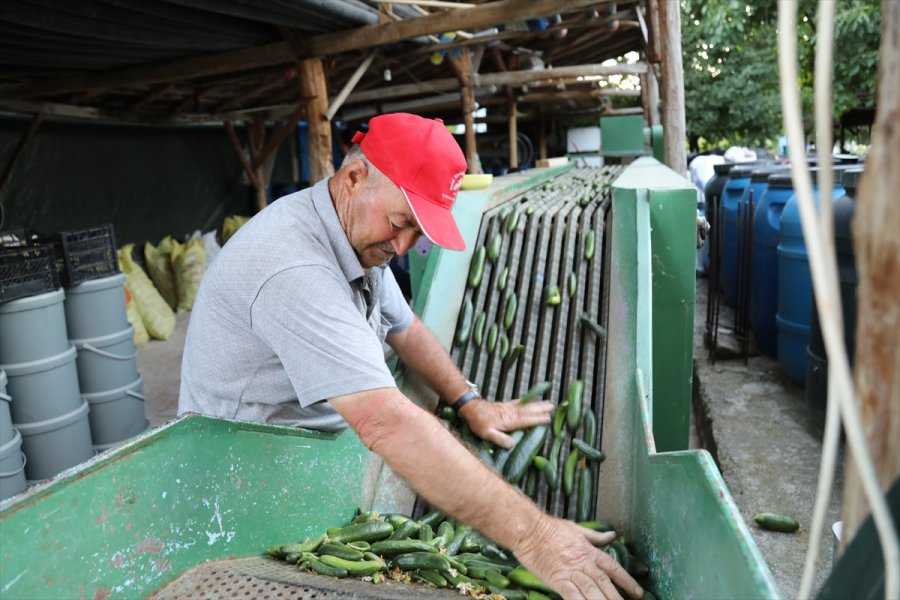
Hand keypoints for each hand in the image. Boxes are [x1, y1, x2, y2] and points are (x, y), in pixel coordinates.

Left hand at [458, 398, 553, 447]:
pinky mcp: (505, 405)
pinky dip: (527, 400)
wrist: (471, 408)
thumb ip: (500, 439)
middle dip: (541, 409)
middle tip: (553, 407)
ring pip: (526, 406)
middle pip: (529, 411)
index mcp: (509, 421)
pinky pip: (519, 402)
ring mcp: (508, 408)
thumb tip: (513, 444)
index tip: (548, 419)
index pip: (526, 421)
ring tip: (548, 403)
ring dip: (537, 404)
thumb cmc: (478, 423)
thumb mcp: (487, 434)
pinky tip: (532, 399)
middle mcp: (511, 413)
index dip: (537, 420)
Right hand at [514, 516, 643, 599]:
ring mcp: (571, 572)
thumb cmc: (550, 528)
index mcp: (589, 551)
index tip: (638, 592)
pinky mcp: (558, 580)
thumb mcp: (577, 529)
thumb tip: (612, 535)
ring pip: (592, 591)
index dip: (627, 580)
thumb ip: (595, 536)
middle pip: (605, 583)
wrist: (529, 529)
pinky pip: (572, 595)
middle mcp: (583, 563)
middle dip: (617, 597)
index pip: (613, 568)